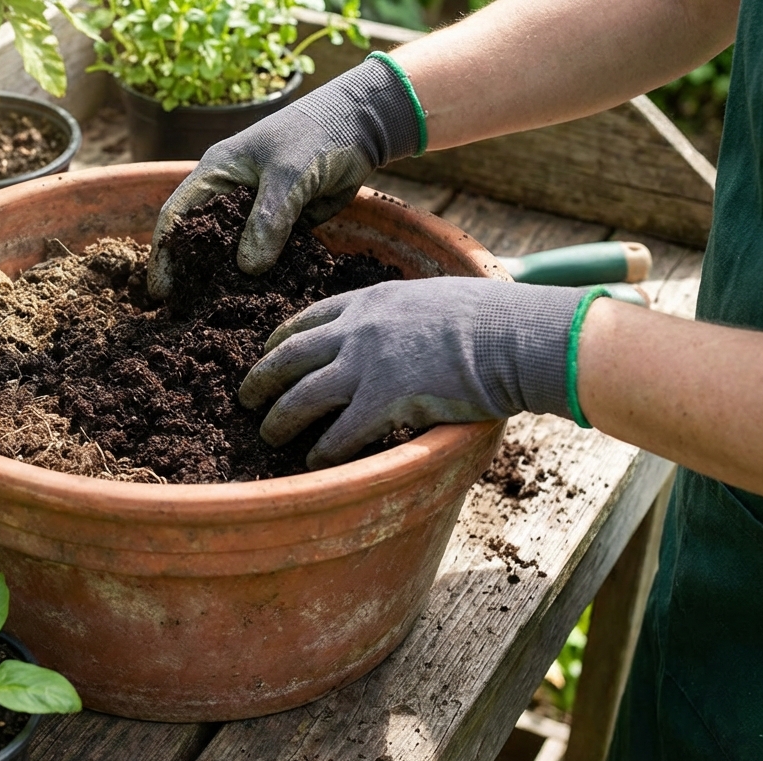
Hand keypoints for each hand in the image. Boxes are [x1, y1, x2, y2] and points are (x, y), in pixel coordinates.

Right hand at [148, 56, 422, 297]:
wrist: (361, 128)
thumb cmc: (317, 136)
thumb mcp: (289, 174)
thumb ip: (268, 220)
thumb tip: (247, 269)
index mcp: (216, 175)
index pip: (176, 216)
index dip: (164, 254)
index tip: (162, 292)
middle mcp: (229, 196)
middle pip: (201, 241)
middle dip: (192, 275)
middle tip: (187, 315)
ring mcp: (255, 212)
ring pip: (234, 253)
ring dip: (229, 281)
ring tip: (220, 317)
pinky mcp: (282, 226)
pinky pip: (267, 256)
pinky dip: (263, 277)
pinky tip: (261, 303)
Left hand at [238, 277, 592, 468]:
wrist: (517, 335)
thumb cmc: (494, 318)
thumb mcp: (437, 297)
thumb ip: (410, 314)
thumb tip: (416, 331)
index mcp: (371, 299)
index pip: (308, 318)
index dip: (281, 339)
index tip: (269, 352)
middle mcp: (358, 329)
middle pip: (288, 355)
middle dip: (261, 378)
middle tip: (245, 397)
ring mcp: (367, 365)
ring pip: (301, 396)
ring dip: (279, 419)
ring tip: (268, 435)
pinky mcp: (384, 401)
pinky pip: (338, 433)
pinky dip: (321, 450)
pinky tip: (313, 461)